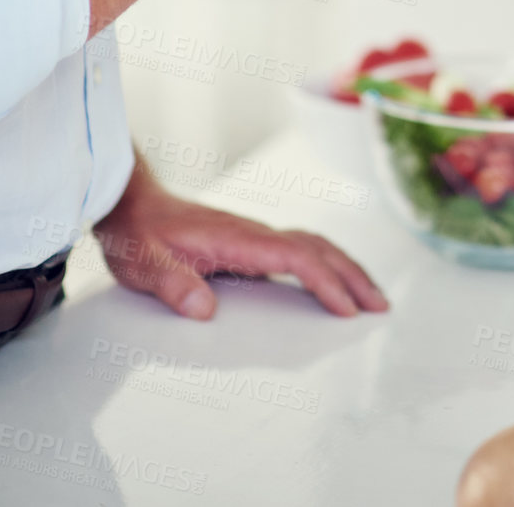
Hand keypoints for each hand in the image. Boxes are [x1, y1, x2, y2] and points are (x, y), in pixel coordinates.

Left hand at [94, 157, 386, 319]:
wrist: (132, 203)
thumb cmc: (138, 234)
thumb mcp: (143, 264)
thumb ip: (172, 285)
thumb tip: (205, 309)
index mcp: (237, 238)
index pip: (296, 258)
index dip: (325, 283)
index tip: (347, 309)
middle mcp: (254, 233)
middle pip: (318, 248)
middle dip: (353, 276)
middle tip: (381, 306)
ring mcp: (255, 236)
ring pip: (314, 245)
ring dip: (346, 268)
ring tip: (370, 296)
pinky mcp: (250, 242)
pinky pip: (301, 249)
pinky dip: (327, 263)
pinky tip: (332, 281)